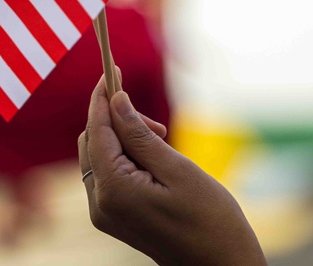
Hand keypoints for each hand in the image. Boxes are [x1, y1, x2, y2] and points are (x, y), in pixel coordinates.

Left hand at [78, 76, 265, 265]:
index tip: (111, 67)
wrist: (219, 263)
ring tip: (163, 142)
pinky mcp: (114, 216)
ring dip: (124, 138)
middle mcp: (101, 203)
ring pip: (100, 156)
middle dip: (118, 119)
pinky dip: (126, 156)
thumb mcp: (177, 168)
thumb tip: (116, 102)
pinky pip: (109, 173)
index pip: (98, 129)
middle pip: (93, 141)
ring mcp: (105, 213)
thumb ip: (140, 135)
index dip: (103, 96)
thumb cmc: (209, 217)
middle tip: (159, 125)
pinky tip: (155, 158)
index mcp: (114, 190)